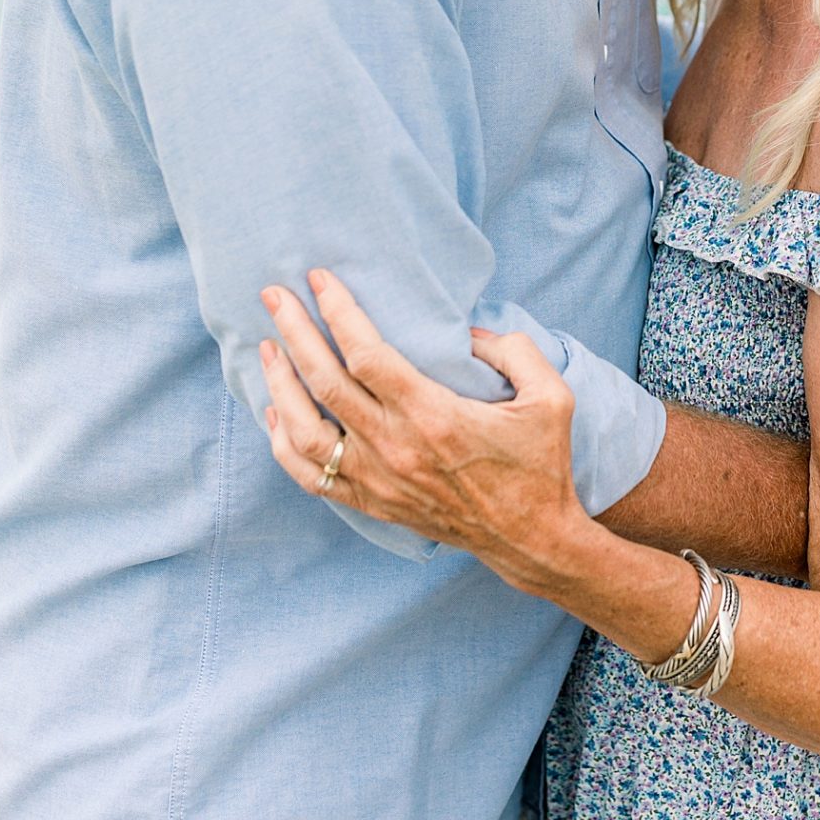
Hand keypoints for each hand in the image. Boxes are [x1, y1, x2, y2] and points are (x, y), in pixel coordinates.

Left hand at [258, 271, 589, 590]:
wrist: (531, 539)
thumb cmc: (541, 465)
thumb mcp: (552, 396)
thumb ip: (513, 350)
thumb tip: (468, 331)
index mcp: (434, 415)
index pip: (367, 355)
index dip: (338, 312)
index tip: (320, 280)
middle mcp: (396, 447)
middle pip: (324, 382)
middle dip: (293, 331)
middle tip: (273, 295)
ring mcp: (378, 480)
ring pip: (304, 430)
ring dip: (278, 385)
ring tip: (267, 348)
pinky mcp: (372, 503)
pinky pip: (311, 476)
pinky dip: (282, 443)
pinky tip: (274, 412)